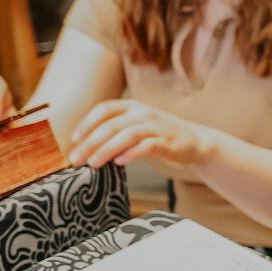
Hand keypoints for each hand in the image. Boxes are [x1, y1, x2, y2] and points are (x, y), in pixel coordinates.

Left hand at [66, 100, 212, 168]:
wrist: (197, 142)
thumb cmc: (162, 137)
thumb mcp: (138, 126)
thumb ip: (117, 130)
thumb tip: (85, 146)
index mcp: (134, 106)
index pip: (104, 109)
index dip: (86, 123)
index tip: (73, 140)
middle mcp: (144, 113)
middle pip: (111, 125)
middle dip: (90, 143)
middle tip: (75, 159)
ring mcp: (157, 127)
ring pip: (126, 135)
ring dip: (106, 149)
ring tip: (93, 164)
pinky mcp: (168, 142)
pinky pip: (146, 146)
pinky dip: (131, 153)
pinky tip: (120, 162)